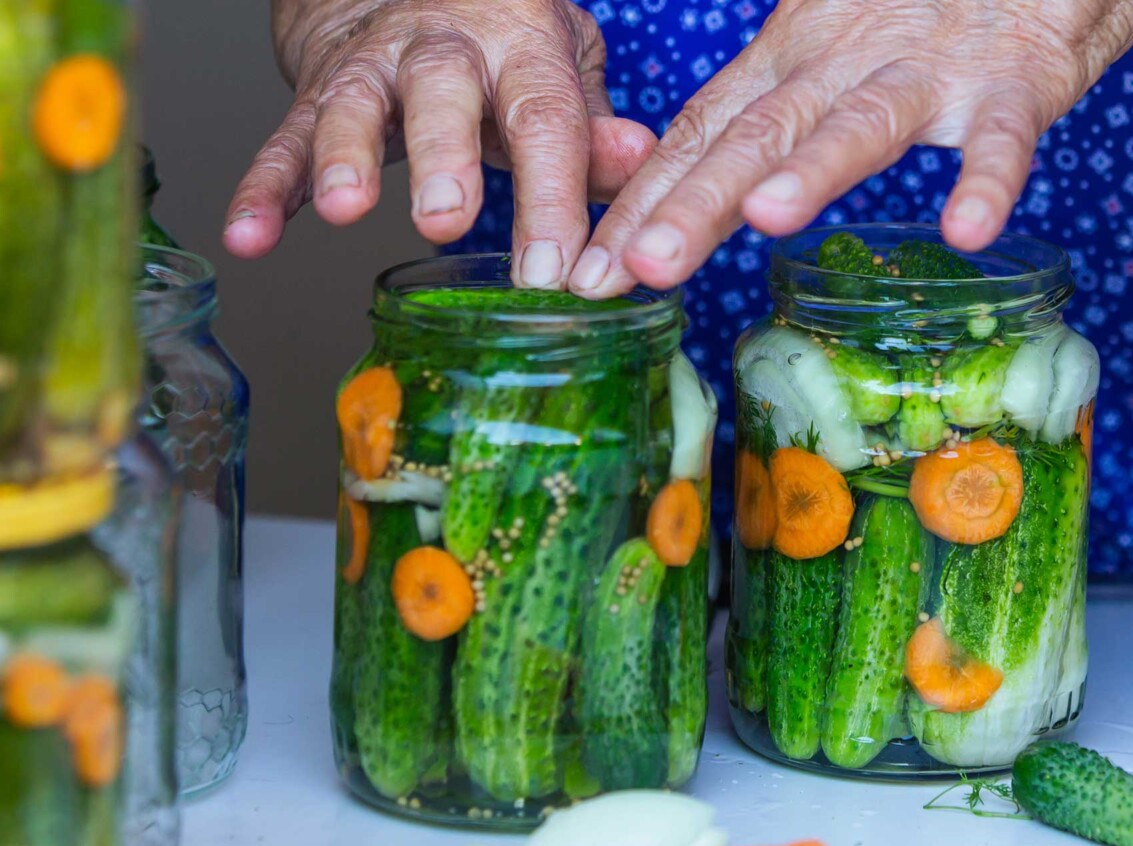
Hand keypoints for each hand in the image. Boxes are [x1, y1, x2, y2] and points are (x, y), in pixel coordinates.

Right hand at [224, 0, 655, 288]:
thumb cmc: (500, 43)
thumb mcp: (561, 69)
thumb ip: (593, 125)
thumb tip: (639, 164)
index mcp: (520, 46)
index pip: (543, 119)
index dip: (550, 195)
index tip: (554, 269)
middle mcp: (444, 49)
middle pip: (443, 94)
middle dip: (443, 156)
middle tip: (445, 217)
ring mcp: (374, 67)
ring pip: (355, 106)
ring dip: (345, 158)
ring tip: (345, 208)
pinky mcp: (317, 92)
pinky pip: (285, 139)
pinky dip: (264, 188)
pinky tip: (249, 235)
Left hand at [567, 0, 1132, 295]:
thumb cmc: (921, 9)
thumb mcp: (825, 52)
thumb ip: (772, 109)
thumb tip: (706, 181)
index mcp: (789, 60)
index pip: (701, 134)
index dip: (644, 202)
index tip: (595, 271)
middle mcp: (842, 62)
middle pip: (756, 135)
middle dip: (694, 202)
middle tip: (642, 265)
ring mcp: (927, 68)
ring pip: (859, 122)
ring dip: (812, 170)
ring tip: (765, 219)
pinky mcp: (1014, 79)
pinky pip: (1000, 133)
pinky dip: (986, 178)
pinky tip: (965, 230)